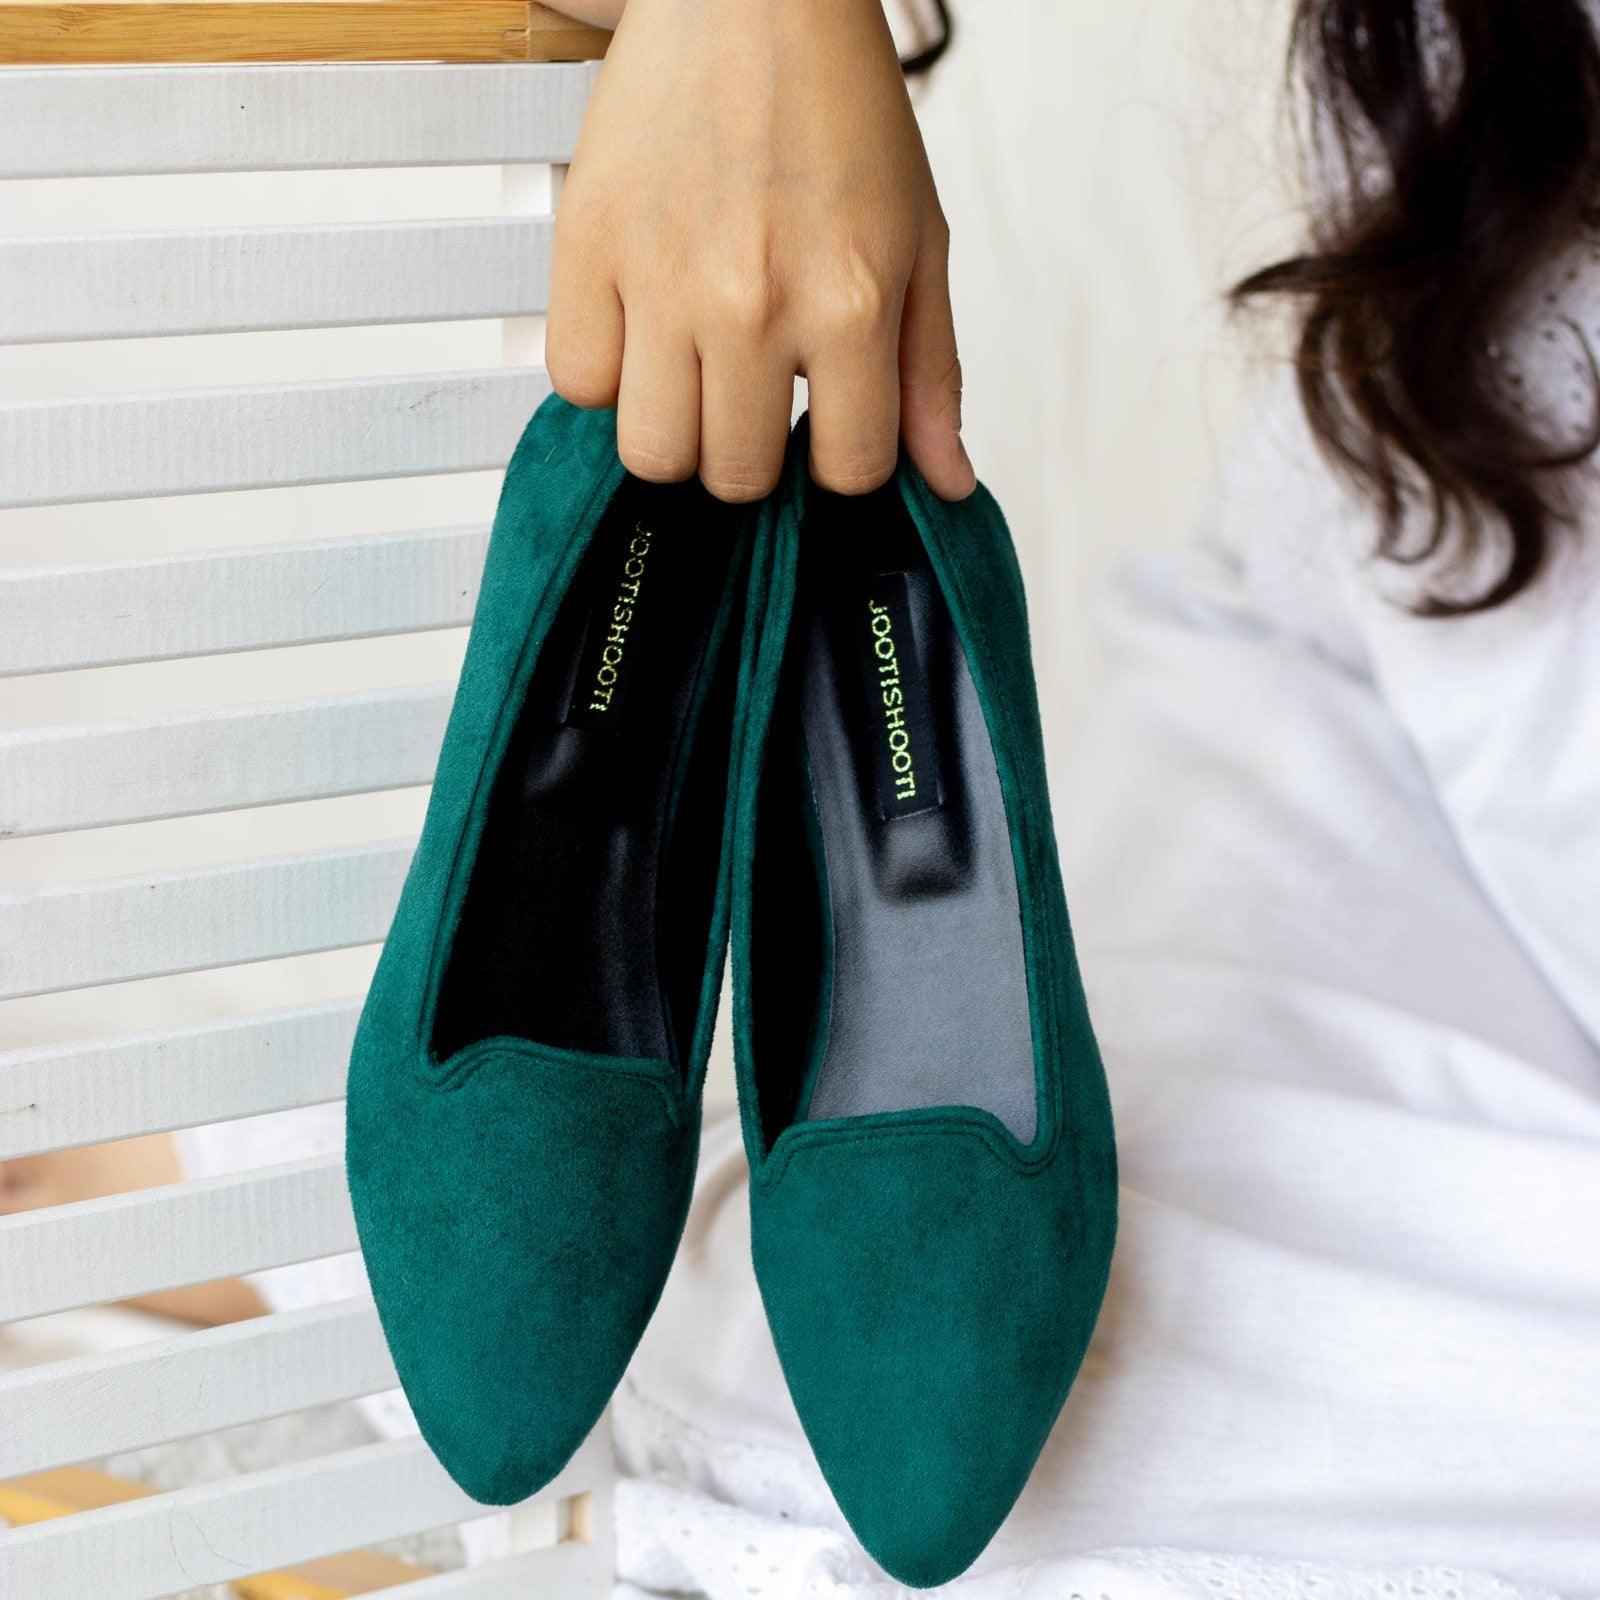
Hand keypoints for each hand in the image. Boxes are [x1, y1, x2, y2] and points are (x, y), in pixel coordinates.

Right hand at [546, 0, 973, 503]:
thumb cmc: (842, 109)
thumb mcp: (920, 241)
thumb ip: (931, 375)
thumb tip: (946, 484)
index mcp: (850, 304)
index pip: (844, 472)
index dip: (838, 466)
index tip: (825, 433)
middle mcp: (753, 302)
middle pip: (734, 476)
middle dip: (751, 457)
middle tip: (756, 397)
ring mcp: (662, 277)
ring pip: (651, 453)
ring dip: (677, 433)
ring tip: (696, 375)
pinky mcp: (588, 243)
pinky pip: (578, 382)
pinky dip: (608, 375)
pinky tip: (643, 331)